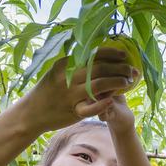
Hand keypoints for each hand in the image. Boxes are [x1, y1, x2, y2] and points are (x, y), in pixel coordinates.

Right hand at [17, 46, 140, 133]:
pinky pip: (90, 107)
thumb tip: (95, 53)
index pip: (92, 54)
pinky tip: (113, 100)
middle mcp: (68, 78)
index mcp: (65, 64)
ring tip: (129, 83)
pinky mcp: (72, 111)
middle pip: (99, 69)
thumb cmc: (48, 90)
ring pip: (98, 86)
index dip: (111, 54)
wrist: (31, 112)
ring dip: (117, 83)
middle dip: (120, 69)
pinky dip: (102, 103)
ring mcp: (70, 95)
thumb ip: (75, 64)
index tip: (125, 56)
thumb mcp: (57, 72)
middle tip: (134, 71)